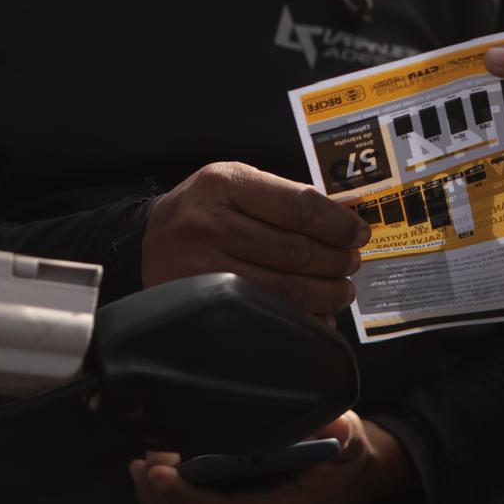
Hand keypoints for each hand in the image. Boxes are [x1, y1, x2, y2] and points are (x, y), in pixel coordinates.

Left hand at [128, 412, 415, 503]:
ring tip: (143, 466)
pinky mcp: (234, 496)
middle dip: (161, 492)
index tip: (159, 471)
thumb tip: (331, 425)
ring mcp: (242, 503)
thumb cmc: (344, 454)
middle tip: (145, 463)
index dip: (183, 493)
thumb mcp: (349, 440)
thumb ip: (341, 433)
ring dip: (160, 492)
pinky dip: (171, 489)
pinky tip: (156, 470)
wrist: (351, 469)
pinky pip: (196, 501)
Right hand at [143, 162, 369, 323]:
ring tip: (342, 289)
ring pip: (286, 289)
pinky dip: (303, 320)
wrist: (145, 242)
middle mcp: (212, 225)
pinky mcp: (204, 302)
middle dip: (337, 261)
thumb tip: (345, 218)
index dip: (338, 224)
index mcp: (226, 184)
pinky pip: (267, 315)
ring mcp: (205, 268)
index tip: (359, 233)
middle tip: (352, 263)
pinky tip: (319, 315)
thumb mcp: (236, 183)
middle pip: (296, 251)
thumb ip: (285, 196)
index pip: (299, 206)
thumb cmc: (204, 208)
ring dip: (327, 293)